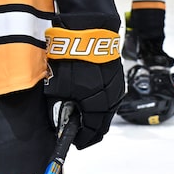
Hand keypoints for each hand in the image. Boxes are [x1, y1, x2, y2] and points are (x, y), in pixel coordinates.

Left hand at [43, 27, 124, 147]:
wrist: (86, 32)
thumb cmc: (70, 59)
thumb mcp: (56, 88)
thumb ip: (56, 109)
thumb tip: (56, 122)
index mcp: (97, 106)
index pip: (91, 132)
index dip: (82, 139)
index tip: (75, 142)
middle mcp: (111, 100)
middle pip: (102, 124)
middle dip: (90, 130)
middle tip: (80, 132)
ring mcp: (117, 88)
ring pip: (108, 110)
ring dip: (96, 116)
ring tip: (83, 115)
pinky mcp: (118, 77)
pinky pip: (111, 97)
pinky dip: (101, 102)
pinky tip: (90, 98)